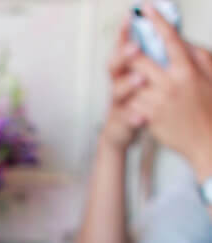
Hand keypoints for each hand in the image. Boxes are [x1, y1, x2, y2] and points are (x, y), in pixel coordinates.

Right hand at [101, 20, 144, 151]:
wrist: (118, 133)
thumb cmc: (133, 101)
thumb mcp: (137, 77)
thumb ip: (143, 60)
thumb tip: (155, 35)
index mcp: (122, 71)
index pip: (120, 48)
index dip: (123, 33)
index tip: (129, 17)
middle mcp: (116, 84)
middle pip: (114, 67)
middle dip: (123, 56)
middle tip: (135, 47)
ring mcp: (116, 103)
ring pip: (118, 92)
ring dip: (128, 85)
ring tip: (140, 79)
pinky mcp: (119, 123)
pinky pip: (125, 119)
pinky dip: (132, 118)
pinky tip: (141, 117)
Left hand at [128, 5, 211, 179]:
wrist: (207, 142)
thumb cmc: (211, 106)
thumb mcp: (211, 74)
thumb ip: (196, 53)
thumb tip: (179, 38)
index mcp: (188, 70)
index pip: (169, 39)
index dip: (156, 20)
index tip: (144, 7)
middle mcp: (171, 84)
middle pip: (140, 59)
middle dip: (130, 50)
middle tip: (127, 45)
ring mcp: (158, 103)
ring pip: (131, 82)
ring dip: (127, 74)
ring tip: (128, 71)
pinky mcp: (150, 119)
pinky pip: (131, 102)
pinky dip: (129, 96)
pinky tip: (132, 93)